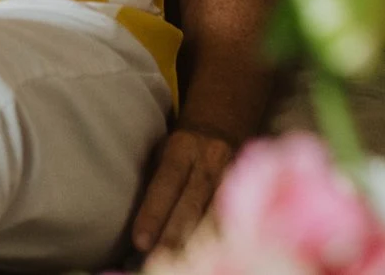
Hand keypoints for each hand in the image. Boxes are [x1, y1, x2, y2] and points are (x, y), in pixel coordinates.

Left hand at [130, 125, 238, 256]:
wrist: (224, 123)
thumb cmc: (182, 149)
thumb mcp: (163, 151)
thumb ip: (154, 180)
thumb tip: (135, 222)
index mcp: (182, 146)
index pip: (166, 182)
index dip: (153, 213)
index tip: (140, 241)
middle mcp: (210, 158)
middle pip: (192, 203)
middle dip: (174, 235)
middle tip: (159, 260)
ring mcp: (233, 174)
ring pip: (215, 214)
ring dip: (198, 243)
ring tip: (182, 264)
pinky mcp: (250, 188)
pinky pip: (233, 218)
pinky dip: (220, 239)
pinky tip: (210, 257)